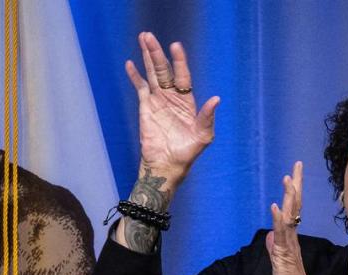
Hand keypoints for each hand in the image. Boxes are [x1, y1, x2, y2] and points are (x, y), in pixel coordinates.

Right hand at [125, 32, 219, 185]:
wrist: (167, 165)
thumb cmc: (187, 153)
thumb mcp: (203, 136)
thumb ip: (207, 117)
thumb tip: (216, 99)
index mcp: (187, 102)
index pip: (182, 76)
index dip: (179, 61)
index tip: (175, 46)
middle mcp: (172, 98)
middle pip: (164, 70)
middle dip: (157, 53)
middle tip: (149, 36)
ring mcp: (158, 101)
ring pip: (151, 75)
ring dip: (146, 58)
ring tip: (142, 39)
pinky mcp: (145, 108)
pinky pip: (140, 88)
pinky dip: (135, 76)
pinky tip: (130, 64)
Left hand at [266, 162, 318, 274]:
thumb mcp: (279, 269)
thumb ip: (275, 252)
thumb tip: (270, 236)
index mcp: (291, 243)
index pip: (291, 213)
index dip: (292, 194)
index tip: (292, 175)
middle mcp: (292, 243)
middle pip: (294, 209)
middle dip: (294, 186)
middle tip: (296, 165)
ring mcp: (290, 250)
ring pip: (290, 219)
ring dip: (288, 199)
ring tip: (288, 179)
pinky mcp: (287, 260)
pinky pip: (283, 237)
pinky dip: (279, 221)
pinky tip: (276, 208)